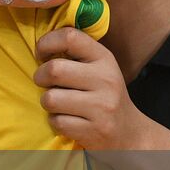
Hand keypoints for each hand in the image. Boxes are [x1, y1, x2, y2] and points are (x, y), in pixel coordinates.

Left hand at [33, 28, 154, 151]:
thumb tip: (40, 42)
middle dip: (40, 77)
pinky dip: (56, 121)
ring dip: (48, 102)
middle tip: (45, 83)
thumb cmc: (102, 94)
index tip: (42, 55)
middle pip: (54, 70)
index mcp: (104, 58)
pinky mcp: (95, 130)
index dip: (46, 43)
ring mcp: (102, 107)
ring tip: (60, 103)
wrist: (129, 132)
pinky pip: (57, 122)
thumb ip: (74, 51)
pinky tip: (69, 119)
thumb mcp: (97, 66)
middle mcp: (106, 80)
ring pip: (50, 99)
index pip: (70, 37)